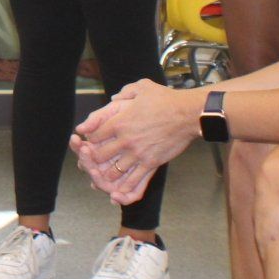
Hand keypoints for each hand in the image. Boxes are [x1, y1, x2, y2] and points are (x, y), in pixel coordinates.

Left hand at [70, 82, 202, 206]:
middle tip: (96, 160)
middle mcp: (126, 140)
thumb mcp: (141, 87)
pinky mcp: (151, 163)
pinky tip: (120, 191)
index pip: (94, 136)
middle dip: (94, 159)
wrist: (188, 114)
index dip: (91, 139)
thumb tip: (114, 97)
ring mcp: (138, 154)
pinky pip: (134, 181)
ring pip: (114, 171)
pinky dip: (125, 187)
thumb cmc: (166, 99)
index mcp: (119, 122)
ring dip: (108, 174)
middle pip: (100, 156)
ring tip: (107, 174)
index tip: (93, 140)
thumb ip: (124, 92)